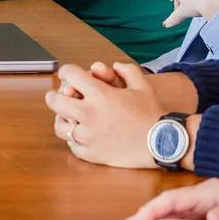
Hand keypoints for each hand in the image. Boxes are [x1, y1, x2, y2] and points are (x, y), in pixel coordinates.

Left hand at [46, 62, 167, 168]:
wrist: (163, 142)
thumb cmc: (152, 113)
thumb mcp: (142, 84)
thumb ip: (126, 70)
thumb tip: (114, 65)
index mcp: (99, 94)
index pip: (69, 75)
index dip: (67, 72)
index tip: (68, 75)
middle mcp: (89, 114)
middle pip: (55, 101)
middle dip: (55, 95)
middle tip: (58, 96)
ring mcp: (88, 136)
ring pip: (59, 126)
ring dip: (62, 119)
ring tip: (68, 117)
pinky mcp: (92, 154)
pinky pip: (72, 145)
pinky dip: (74, 139)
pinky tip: (81, 135)